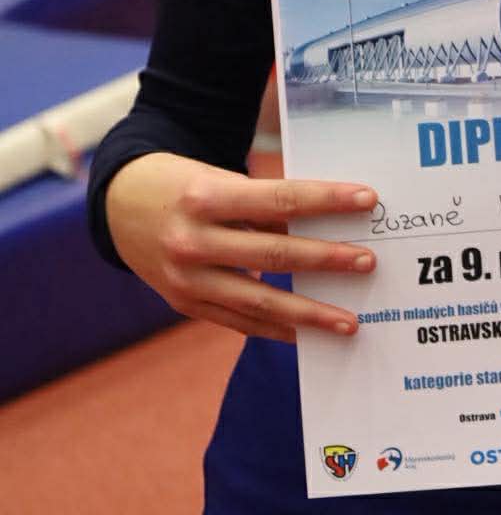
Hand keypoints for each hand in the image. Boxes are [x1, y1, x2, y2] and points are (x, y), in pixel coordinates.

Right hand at [106, 151, 377, 343]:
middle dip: (326, 259)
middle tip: (368, 261)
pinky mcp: (184, 304)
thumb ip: (266, 204)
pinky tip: (308, 333)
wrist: (120, 206)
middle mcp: (192, 241)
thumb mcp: (220, 180)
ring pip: (260, 301)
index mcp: (206, 197)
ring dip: (310, 313)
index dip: (326, 200)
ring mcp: (185, 279)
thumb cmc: (184, 185)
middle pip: (274, 253)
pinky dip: (277, 329)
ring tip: (349, 320)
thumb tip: (325, 225)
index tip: (367, 200)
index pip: (280, 198)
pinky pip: (240, 321)